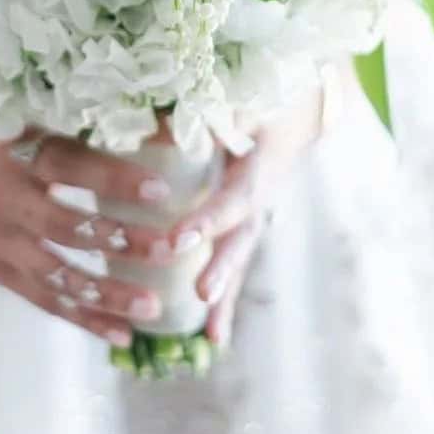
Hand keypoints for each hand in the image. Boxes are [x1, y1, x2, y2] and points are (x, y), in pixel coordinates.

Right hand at [0, 123, 184, 346]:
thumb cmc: (16, 129)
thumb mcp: (47, 113)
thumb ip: (101, 124)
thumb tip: (174, 125)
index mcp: (18, 151)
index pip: (69, 166)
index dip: (113, 180)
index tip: (161, 191)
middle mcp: (5, 199)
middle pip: (64, 226)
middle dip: (120, 241)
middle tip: (169, 250)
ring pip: (55, 274)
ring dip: (106, 294)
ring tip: (152, 308)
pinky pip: (45, 300)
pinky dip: (83, 318)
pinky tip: (123, 334)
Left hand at [175, 64, 344, 346]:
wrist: (295, 104)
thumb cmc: (252, 95)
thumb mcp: (230, 95)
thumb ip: (191, 107)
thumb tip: (138, 118)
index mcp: (255, 162)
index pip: (233, 197)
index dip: (209, 220)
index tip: (177, 240)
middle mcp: (260, 193)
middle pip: (242, 237)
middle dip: (221, 267)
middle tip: (200, 295)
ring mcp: (257, 213)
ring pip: (240, 257)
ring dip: (226, 294)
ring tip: (210, 336)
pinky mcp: (246, 224)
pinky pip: (236, 262)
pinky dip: (226, 299)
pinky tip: (214, 339)